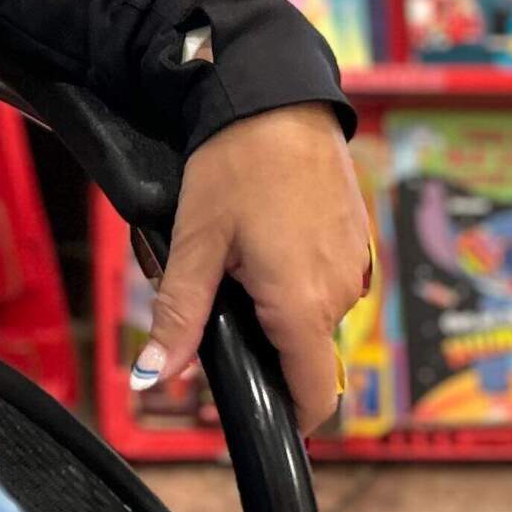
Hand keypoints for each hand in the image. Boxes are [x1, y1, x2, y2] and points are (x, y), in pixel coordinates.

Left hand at [134, 103, 373, 436]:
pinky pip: (328, 280)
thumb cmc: (235, 164)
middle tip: (219, 295)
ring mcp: (355, 266)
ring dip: (280, 305)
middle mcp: (340, 294)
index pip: (311, 396)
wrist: (278, 96)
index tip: (253, 409)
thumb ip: (179, 317)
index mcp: (301, 305)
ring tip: (239, 255)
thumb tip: (153, 379)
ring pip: (313, 314)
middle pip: (303, 352)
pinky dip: (299, 274)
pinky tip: (268, 235)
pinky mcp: (358, 240)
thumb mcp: (195, 241)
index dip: (283, 414)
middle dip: (263, 341)